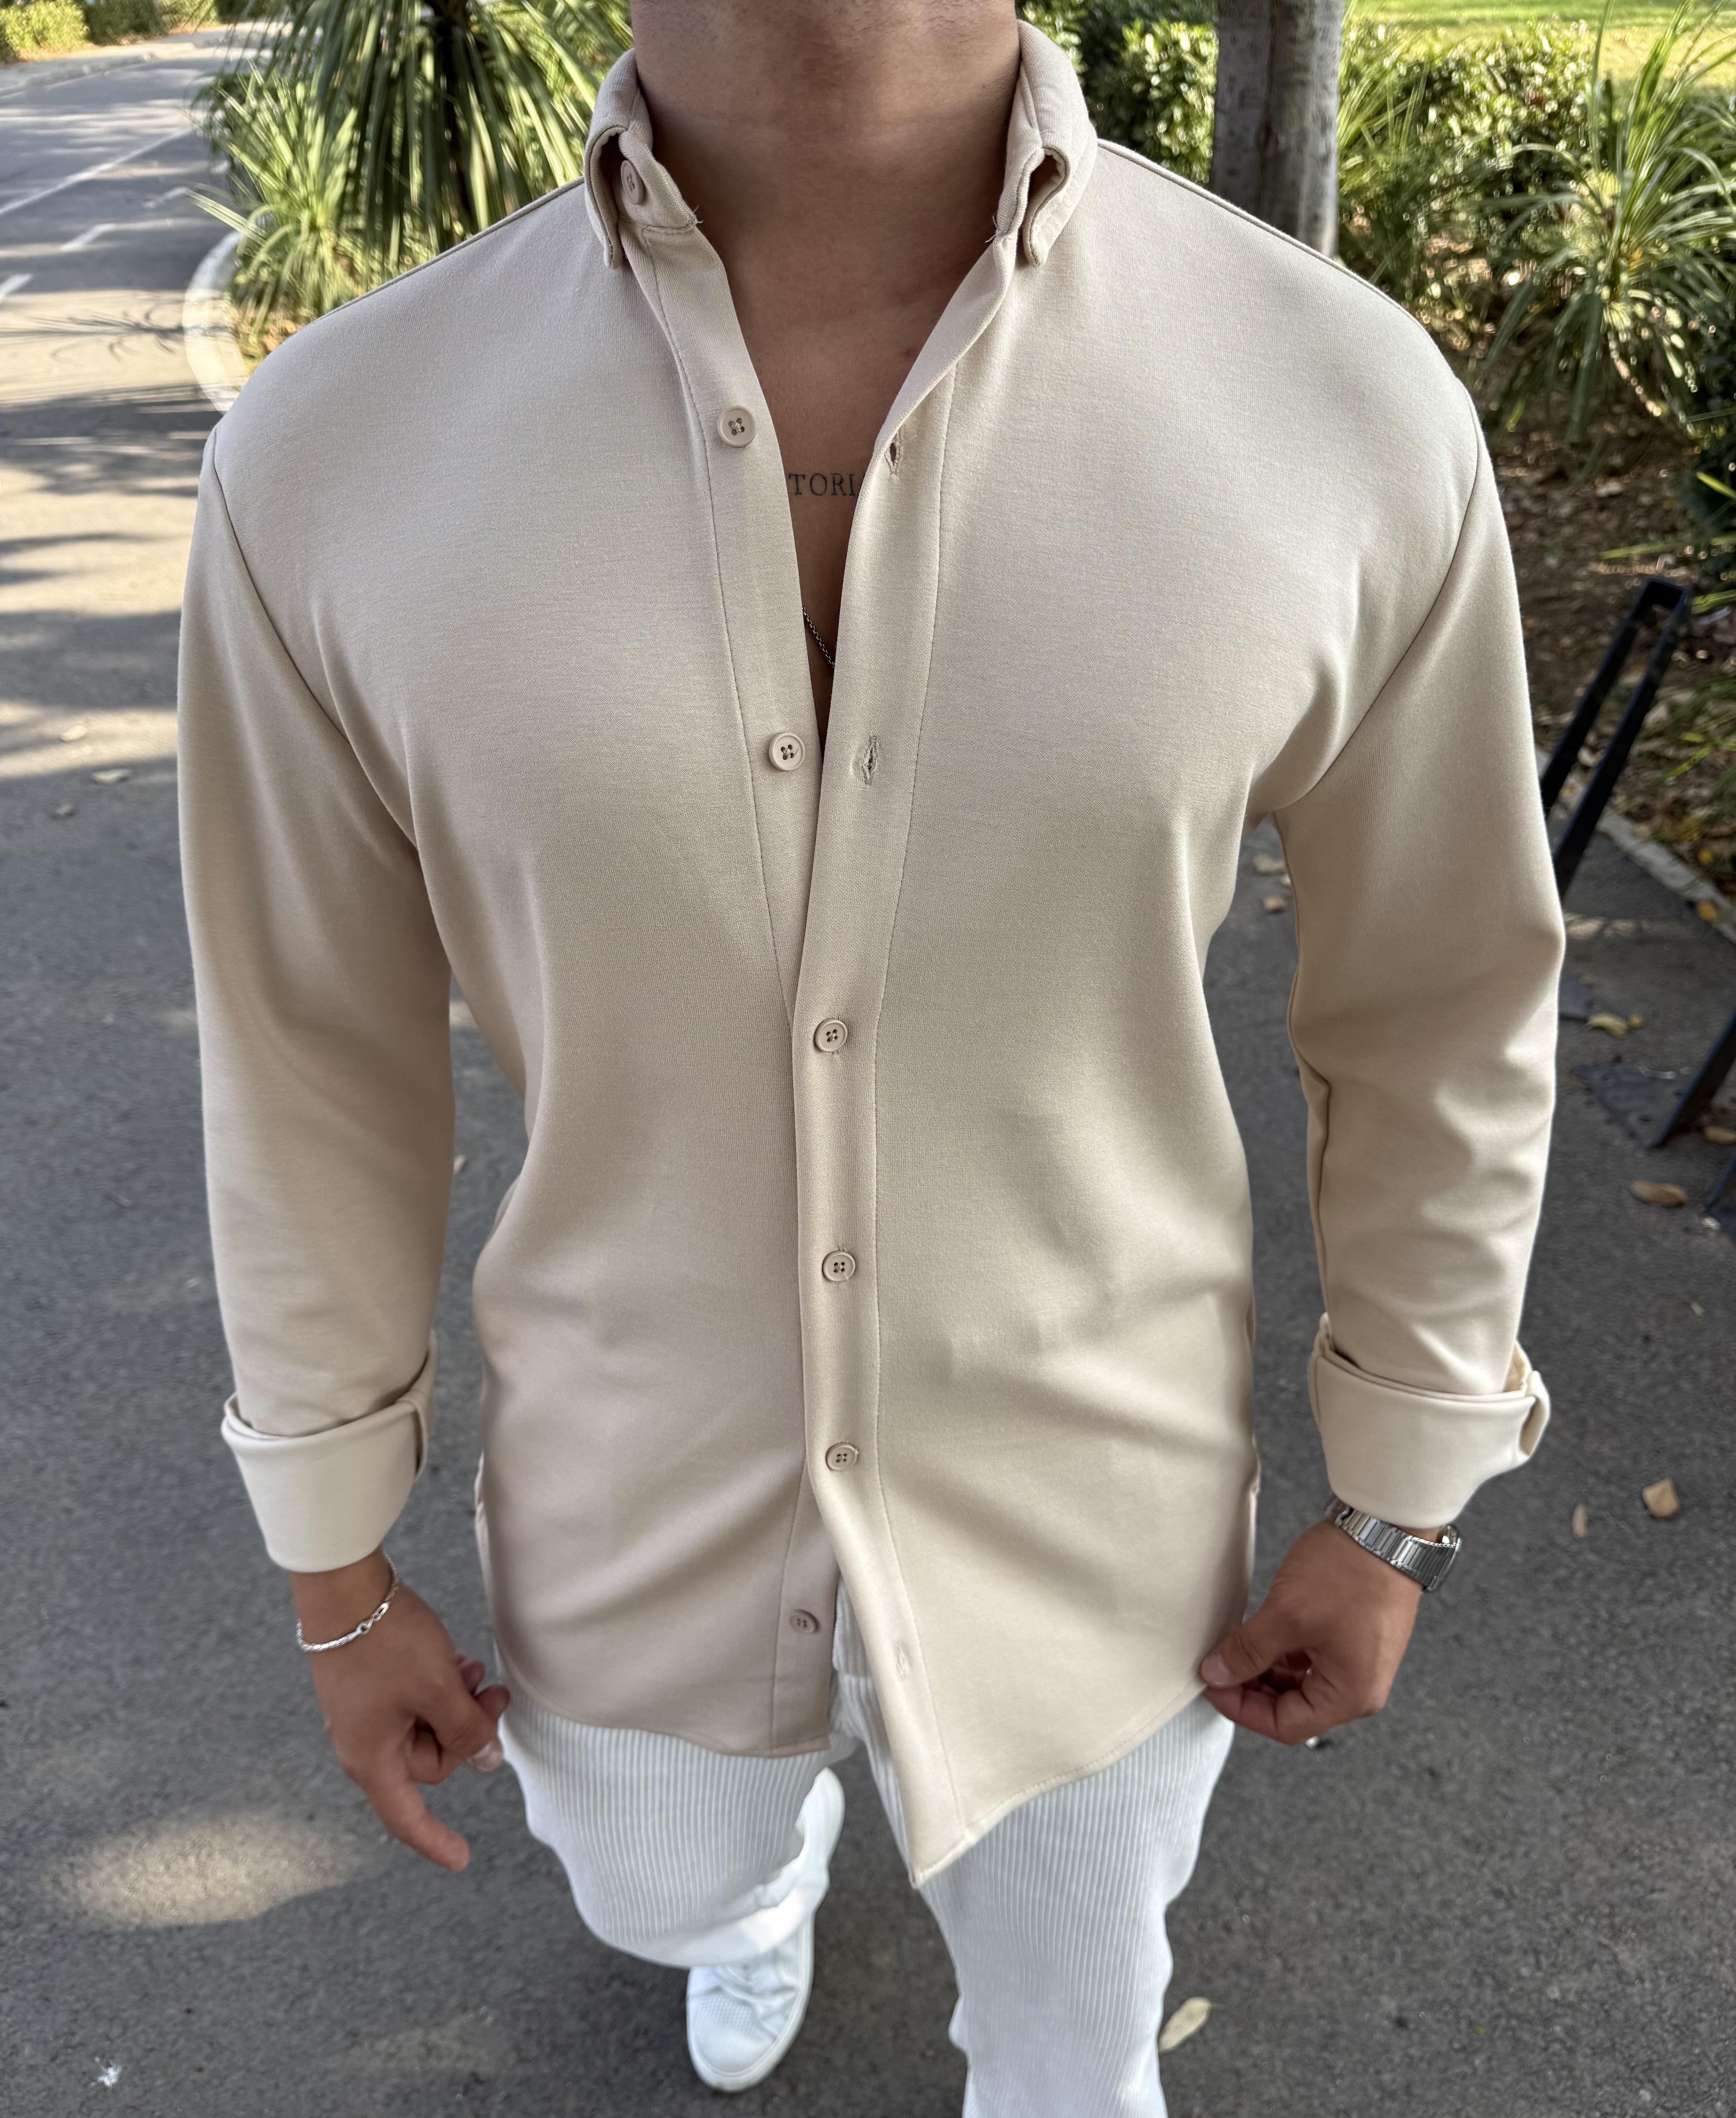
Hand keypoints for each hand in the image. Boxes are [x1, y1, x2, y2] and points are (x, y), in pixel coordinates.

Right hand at [291, 1550, 510, 1870]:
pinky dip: (438, 1689)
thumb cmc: (387, 1642)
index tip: (462, 1860)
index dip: (433, 1840)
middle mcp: (362, 1744)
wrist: (343, 1589)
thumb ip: (467, 1729)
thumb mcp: (438, 1688)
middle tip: (495, 1693)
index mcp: (371, 1759)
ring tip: (474, 1670)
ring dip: (456, 1705)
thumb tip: (487, 1761)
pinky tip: (455, 1661)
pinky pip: (412, 1704)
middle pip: (428, 1762)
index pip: (405, 1817)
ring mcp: (363, 1716)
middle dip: (466, 1731)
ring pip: (425, 1727)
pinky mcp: (368, 1688)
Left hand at [1197, 1517, 1441, 1745]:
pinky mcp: (1356, 1638)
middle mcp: (1360, 1687)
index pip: (1285, 1726)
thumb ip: (1248, 1650)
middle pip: (1294, 1708)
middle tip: (1217, 1665)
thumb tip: (1215, 1674)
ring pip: (1301, 1683)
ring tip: (1234, 1646)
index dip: (1241, 1709)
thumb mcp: (1287, 1614)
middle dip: (1251, 1689)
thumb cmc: (1350, 1571)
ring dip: (1265, 1669)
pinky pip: (1313, 1660)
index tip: (1212, 1685)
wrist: (1386, 1527)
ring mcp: (1360, 1662)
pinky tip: (1259, 1634)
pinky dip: (1283, 1652)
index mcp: (1350, 1695)